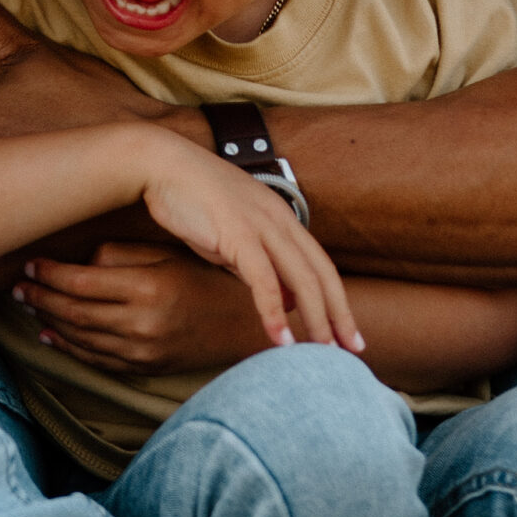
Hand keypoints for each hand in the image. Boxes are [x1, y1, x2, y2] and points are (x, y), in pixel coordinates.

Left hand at [5, 240, 269, 373]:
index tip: (30, 264)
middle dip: (40, 299)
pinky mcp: (144, 369)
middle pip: (74, 312)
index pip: (81, 282)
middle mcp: (142, 324)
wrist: (244, 325)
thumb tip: (80, 264)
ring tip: (28, 305)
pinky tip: (50, 336)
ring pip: (80, 338)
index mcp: (148, 288)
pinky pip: (96, 360)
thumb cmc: (204, 279)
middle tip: (17, 286)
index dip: (49, 274)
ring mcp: (143, 351)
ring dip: (48, 322)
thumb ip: (121, 256)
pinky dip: (68, 348)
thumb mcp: (167, 256)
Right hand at [136, 138, 362, 351]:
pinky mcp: (237, 233)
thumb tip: (285, 300)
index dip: (338, 300)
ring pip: (301, 278)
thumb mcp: (234, 237)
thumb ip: (261, 266)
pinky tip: (280, 338)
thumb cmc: (192, 200)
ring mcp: (261, 225)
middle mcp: (280, 220)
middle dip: (340, 315)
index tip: (348, 332)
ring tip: (322, 352)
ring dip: (316, 319)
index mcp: (282, 218)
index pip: (321, 265)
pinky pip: (263, 279)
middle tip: (353, 350)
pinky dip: (274, 311)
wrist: (162, 165)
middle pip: (321, 274)